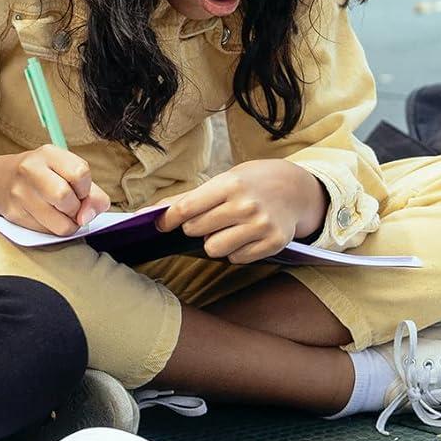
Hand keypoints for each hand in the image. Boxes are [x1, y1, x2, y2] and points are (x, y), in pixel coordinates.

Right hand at [0, 146, 109, 235]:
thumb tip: (91, 214)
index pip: (80, 173)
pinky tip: (48, 218)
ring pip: (60, 223)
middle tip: (72, 207)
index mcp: (49, 154)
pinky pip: (47, 233)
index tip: (81, 192)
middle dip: (76, 209)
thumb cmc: (43, 176)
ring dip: (68, 224)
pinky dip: (54, 229)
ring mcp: (20, 193)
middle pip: (65, 197)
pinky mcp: (15, 214)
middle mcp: (31, 170)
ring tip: (62, 215)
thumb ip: (91, 192)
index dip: (87, 189)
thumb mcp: (66, 171)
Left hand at [156, 161, 327, 263]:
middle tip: (210, 220)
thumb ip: (186, 199)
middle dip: (196, 228)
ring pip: (214, 249)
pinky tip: (245, 236)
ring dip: (214, 242)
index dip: (168, 219)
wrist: (295, 188)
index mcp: (230, 184)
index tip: (160, 224)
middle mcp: (247, 204)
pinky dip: (235, 251)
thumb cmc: (250, 184)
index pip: (187, 207)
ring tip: (228, 229)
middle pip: (196, 231)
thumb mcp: (222, 181)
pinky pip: (236, 259)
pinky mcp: (274, 243)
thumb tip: (145, 215)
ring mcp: (262, 225)